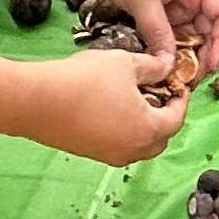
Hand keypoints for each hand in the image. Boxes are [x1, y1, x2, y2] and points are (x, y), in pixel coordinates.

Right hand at [20, 48, 184, 166]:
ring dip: (143, 127)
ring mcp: (108, 155)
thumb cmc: (83, 80)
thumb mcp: (125, 63)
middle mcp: (131, 149)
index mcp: (147, 130)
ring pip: (138, 146)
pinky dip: (122, 131)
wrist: (37, 101)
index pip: (176, 119)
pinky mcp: (88, 153)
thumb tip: (166, 66)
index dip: (181, 100)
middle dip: (165, 118)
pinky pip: (116, 146)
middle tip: (160, 93)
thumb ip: (152, 67)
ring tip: (135, 100)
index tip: (178, 85)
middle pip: (160, 139)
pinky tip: (111, 108)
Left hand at [83, 0, 218, 86]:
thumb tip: (169, 65)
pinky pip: (169, 33)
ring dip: (183, 54)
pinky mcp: (158, 8)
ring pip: (188, 34)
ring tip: (174, 78)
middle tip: (189, 79)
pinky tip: (160, 65)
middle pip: (208, 29)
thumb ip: (157, 32)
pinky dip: (167, 48)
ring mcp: (175, 2)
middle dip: (201, 54)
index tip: (209, 65)